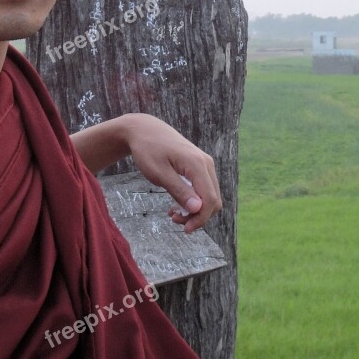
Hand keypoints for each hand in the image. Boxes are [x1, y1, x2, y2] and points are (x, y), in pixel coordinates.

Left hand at [121, 114, 221, 232]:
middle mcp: (205, 163)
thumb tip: (198, 209)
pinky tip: (177, 204)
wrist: (144, 129)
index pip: (210, 199)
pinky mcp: (199, 165)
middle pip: (214, 199)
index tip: (184, 229)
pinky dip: (194, 200)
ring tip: (174, 213)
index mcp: (197, 164)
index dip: (201, 218)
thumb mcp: (159, 173)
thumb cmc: (147, 150)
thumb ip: (178, 190)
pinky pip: (204, 187)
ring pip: (210, 195)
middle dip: (198, 216)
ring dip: (196, 209)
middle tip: (175, 219)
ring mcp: (204, 163)